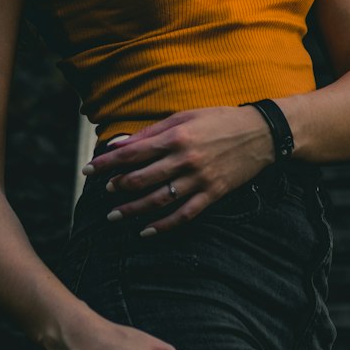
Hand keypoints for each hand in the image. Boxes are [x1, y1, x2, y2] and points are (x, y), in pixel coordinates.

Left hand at [83, 106, 275, 233]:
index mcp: (176, 136)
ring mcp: (199, 179)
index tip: (89, 169)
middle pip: (141, 179)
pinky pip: (183, 215)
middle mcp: (185, 159)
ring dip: (132, 210)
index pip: (132, 153)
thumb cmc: (218, 120)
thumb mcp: (184, 117)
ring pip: (158, 200)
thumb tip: (118, 144)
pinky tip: (145, 232)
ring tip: (114, 215)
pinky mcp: (212, 194)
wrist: (261, 134)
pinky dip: (163, 226)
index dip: (107, 163)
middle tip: (103, 192)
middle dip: (117, 187)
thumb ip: (150, 132)